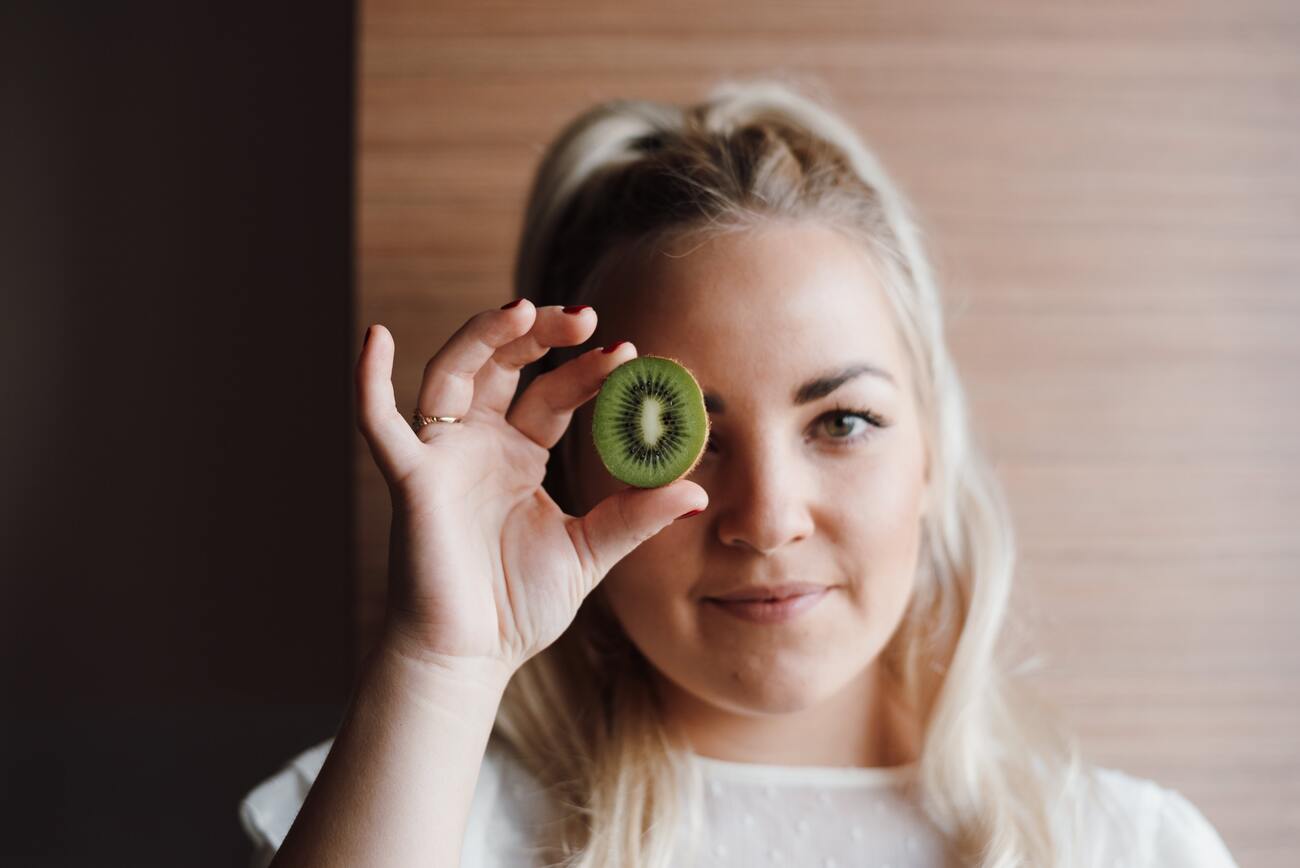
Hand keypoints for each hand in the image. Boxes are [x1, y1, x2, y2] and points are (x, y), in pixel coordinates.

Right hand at [354, 301, 707, 676]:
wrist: (471, 655)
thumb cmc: (519, 606)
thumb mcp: (590, 552)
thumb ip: (635, 517)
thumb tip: (698, 492)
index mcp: (518, 456)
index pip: (552, 394)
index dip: (585, 370)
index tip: (628, 352)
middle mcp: (478, 445)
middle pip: (503, 366)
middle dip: (540, 334)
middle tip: (585, 316)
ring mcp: (442, 457)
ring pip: (452, 373)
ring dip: (483, 335)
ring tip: (524, 308)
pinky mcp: (412, 479)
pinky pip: (379, 424)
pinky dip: (369, 380)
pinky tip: (374, 336)